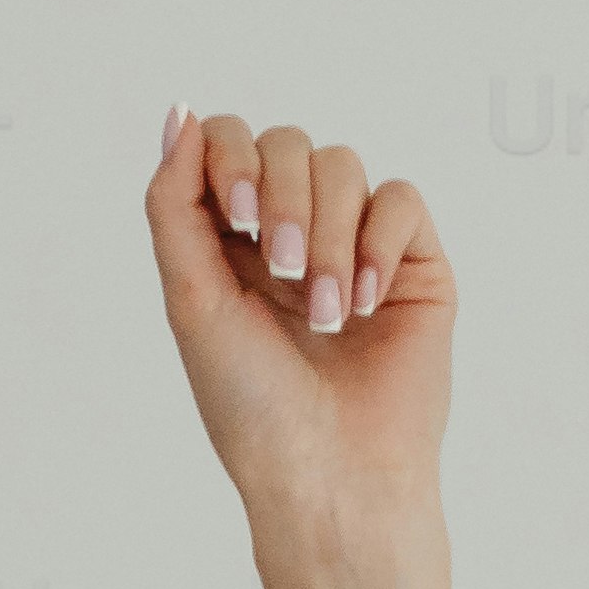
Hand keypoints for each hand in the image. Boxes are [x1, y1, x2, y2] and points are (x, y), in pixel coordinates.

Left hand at [147, 107, 453, 567]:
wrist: (330, 476)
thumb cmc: (254, 408)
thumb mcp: (190, 297)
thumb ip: (174, 202)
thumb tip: (180, 112)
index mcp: (231, 241)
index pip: (229, 140)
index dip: (231, 154)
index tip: (236, 212)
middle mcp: (293, 234)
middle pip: (288, 142)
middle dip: (282, 198)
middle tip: (282, 272)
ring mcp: (356, 246)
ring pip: (343, 165)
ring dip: (328, 235)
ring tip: (328, 313)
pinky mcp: (414, 266)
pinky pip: (401, 200)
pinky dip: (379, 245)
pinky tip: (367, 306)